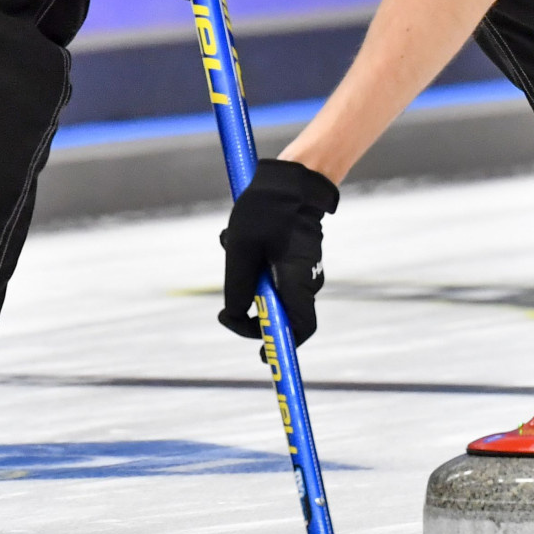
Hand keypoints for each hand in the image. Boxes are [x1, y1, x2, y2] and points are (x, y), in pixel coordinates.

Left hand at [218, 159, 338, 343]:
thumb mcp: (240, 250)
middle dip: (249, 310)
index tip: (260, 354)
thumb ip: (237, 287)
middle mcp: (305, 281)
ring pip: (272, 293)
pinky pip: (272, 276)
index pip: (299, 329)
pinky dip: (254, 268)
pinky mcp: (295, 260)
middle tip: (228, 302)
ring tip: (232, 249)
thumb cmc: (266, 212)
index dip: (281, 345)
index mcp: (296, 282)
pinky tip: (239, 243)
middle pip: (281, 316)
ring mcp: (302, 270)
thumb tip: (234, 316)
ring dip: (247, 282)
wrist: (292, 179)